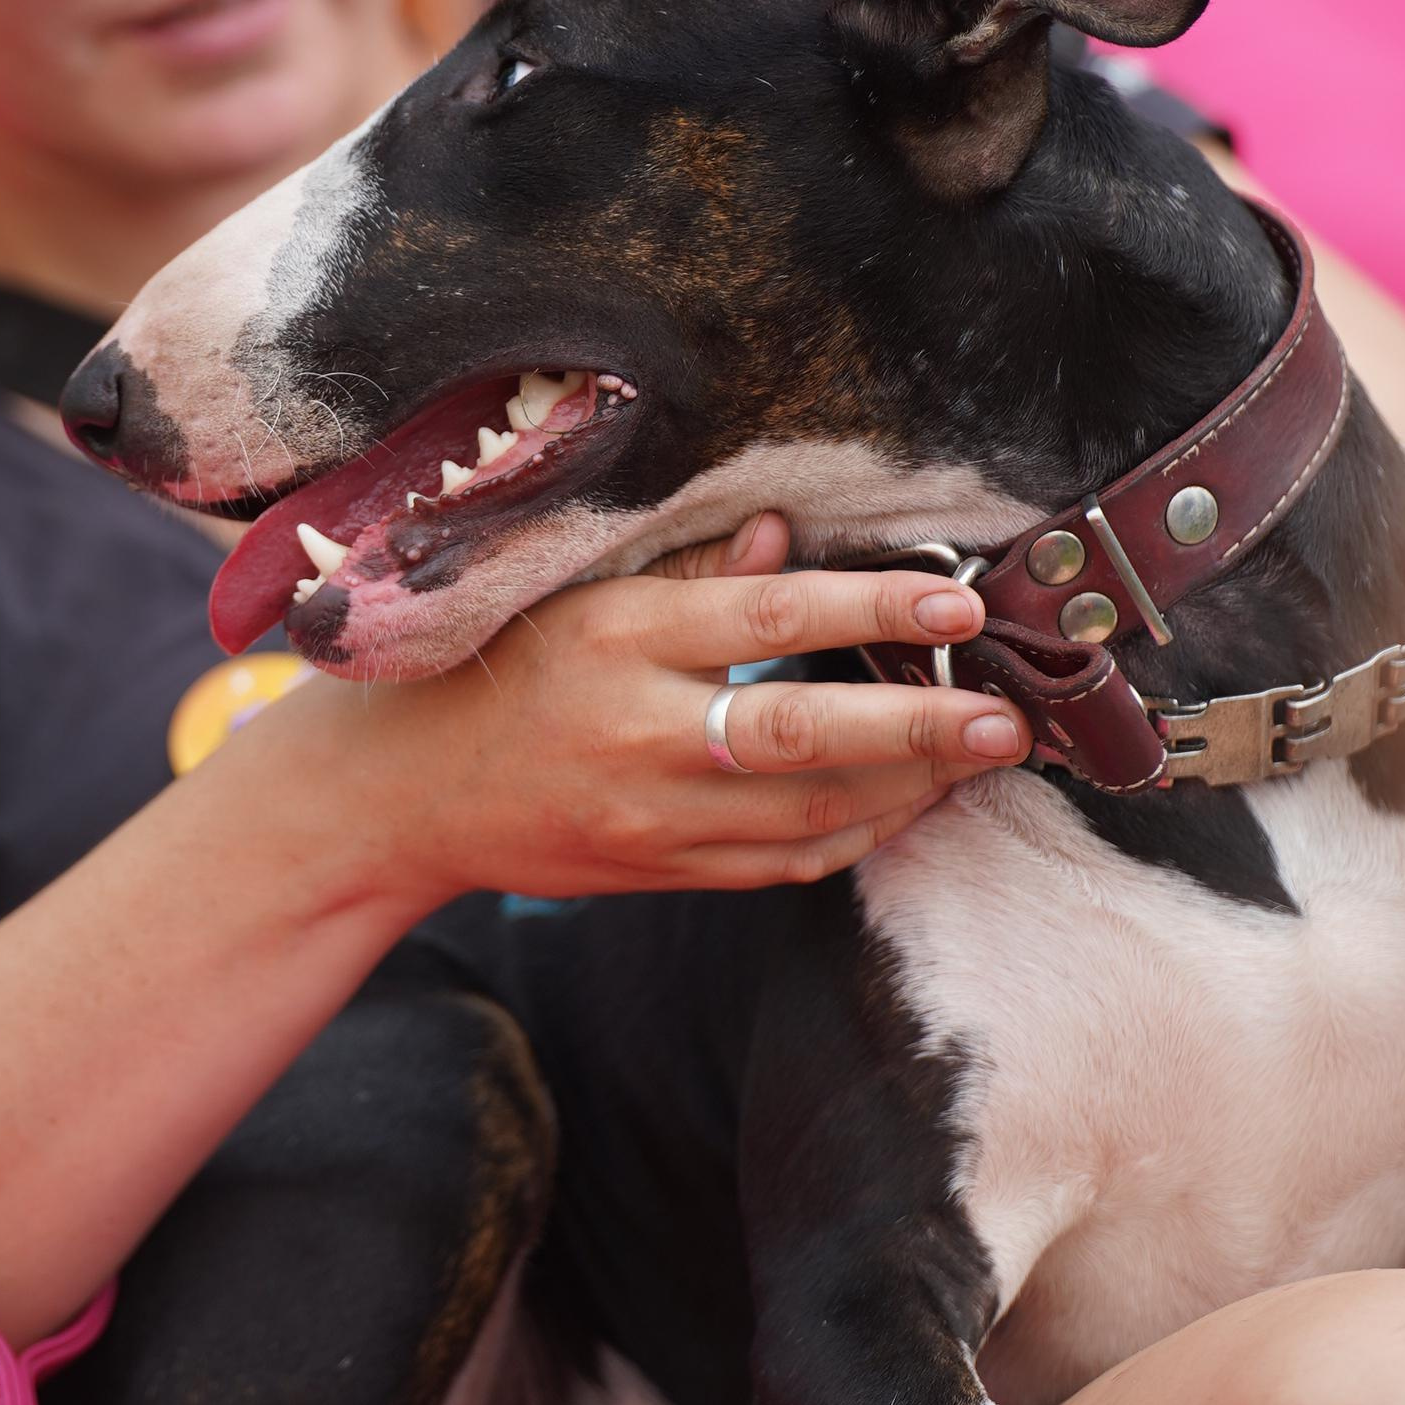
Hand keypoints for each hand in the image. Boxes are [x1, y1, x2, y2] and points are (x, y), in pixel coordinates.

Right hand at [340, 511, 1030, 902]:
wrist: (398, 796)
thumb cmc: (488, 668)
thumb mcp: (571, 590)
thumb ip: (684, 565)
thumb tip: (787, 532)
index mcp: (617, 636)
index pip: (769, 618)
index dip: (872, 610)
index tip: (957, 603)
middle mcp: (637, 732)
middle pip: (801, 734)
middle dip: (917, 729)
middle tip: (1006, 718)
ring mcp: (650, 816)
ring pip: (805, 813)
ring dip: (906, 789)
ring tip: (978, 755)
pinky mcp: (657, 872)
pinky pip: (779, 864)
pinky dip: (853, 836)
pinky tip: (906, 804)